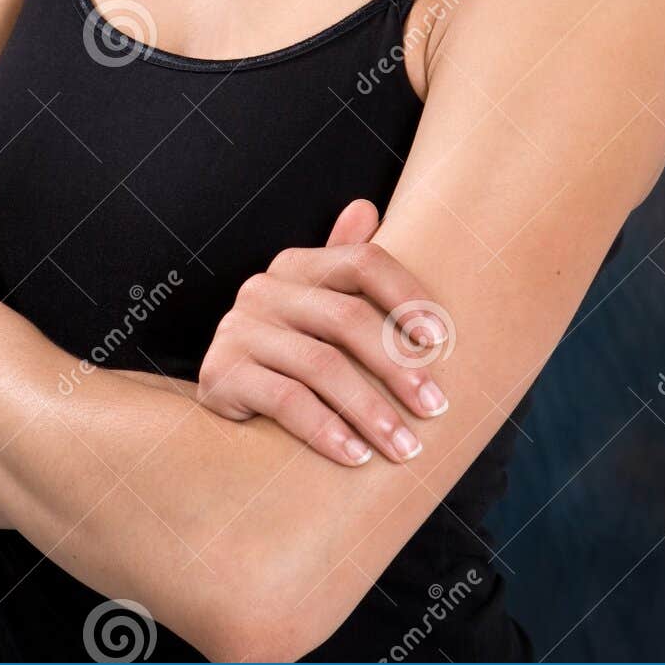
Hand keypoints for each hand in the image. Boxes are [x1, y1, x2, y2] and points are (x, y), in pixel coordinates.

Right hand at [196, 199, 453, 466]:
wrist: (226, 390)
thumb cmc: (293, 346)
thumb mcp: (319, 304)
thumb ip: (346, 261)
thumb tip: (365, 207)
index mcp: (298, 264)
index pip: (362, 262)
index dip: (406, 296)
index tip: (442, 341)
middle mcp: (265, 288)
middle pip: (346, 318)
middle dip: (398, 367)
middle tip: (436, 409)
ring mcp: (239, 328)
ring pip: (321, 365)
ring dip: (371, 412)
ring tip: (406, 448)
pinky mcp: (222, 373)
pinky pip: (285, 401)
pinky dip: (327, 431)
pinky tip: (357, 456)